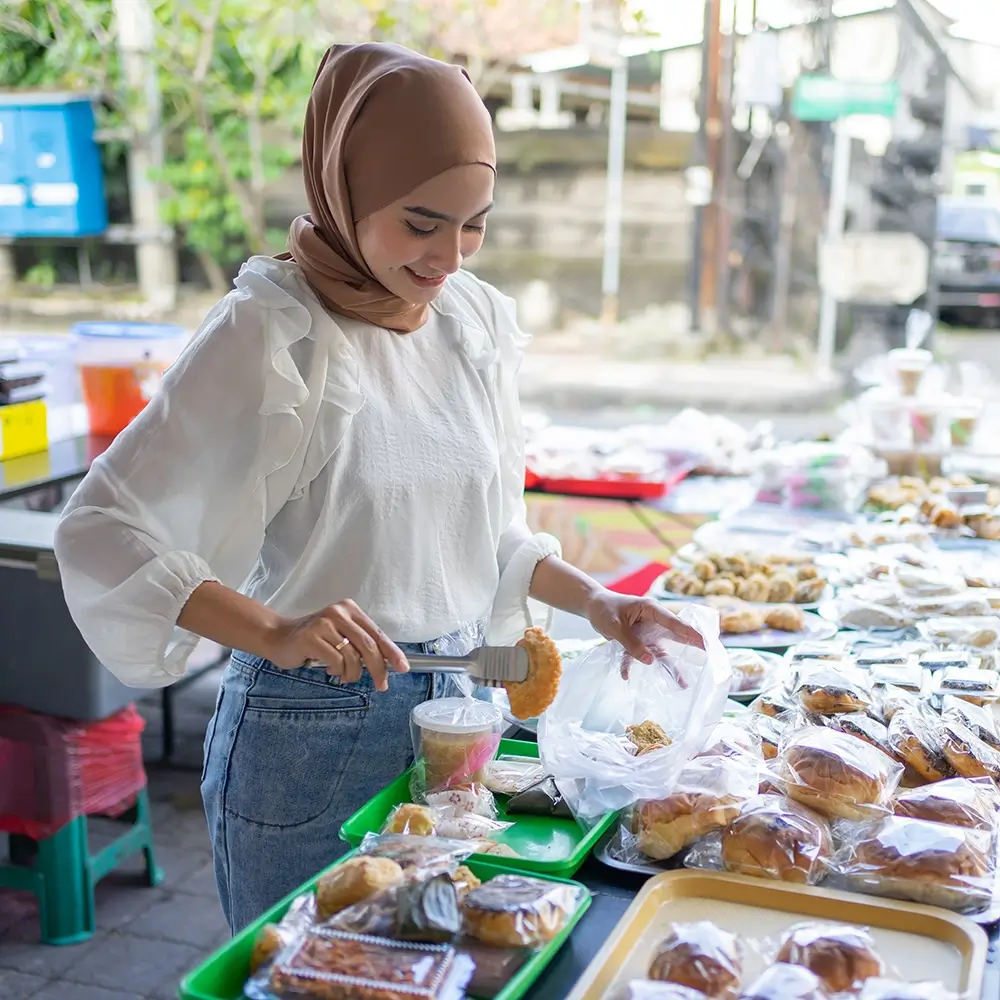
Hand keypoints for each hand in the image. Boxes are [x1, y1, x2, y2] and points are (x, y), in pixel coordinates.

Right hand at [262, 600, 408, 691]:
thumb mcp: (340, 635)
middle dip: (379, 668)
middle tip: (381, 684)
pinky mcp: (311, 637)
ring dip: (353, 673)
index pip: (377, 633)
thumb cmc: (312, 639)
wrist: (278, 637)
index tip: (402, 667)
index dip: (392, 652)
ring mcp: (324, 623)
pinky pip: (336, 661)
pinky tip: (329, 670)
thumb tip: (385, 663)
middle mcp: (338, 612)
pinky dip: (337, 671)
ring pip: (353, 657)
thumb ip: (360, 644)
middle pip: (369, 645)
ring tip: (344, 675)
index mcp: (349, 609)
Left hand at [585, 590, 704, 667]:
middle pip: (675, 637)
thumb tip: (650, 661)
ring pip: (662, 651)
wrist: (593, 607)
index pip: (673, 622)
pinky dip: (633, 666)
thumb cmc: (605, 609)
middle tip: (709, 658)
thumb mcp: (615, 626)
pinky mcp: (638, 642)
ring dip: (670, 667)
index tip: (705, 642)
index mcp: (650, 610)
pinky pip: (640, 656)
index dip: (689, 633)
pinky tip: (625, 677)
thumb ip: (631, 643)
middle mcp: (653, 622)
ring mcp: (647, 633)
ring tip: (682, 684)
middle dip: (691, 648)